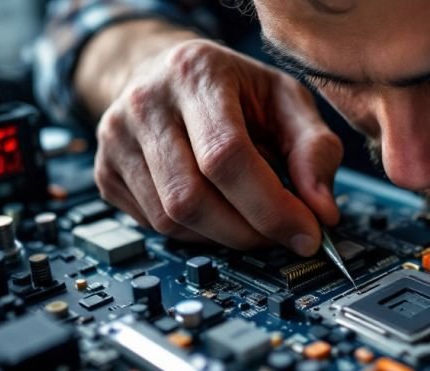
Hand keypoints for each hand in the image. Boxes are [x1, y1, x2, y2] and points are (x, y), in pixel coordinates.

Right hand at [92, 38, 341, 254]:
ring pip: (171, 220)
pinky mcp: (106, 174)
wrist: (167, 75)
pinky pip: (155, 227)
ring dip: (224, 237)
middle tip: (283, 235)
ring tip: (253, 221)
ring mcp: (116, 140)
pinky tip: (218, 213)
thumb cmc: (234, 90)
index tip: (305, 232)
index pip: (226, 156)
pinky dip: (197, 235)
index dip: (270, 206)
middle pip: (192, 198)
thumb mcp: (287, 101)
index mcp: (196, 74)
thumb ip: (315, 149)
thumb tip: (322, 211)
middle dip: (248, 231)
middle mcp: (146, 103)